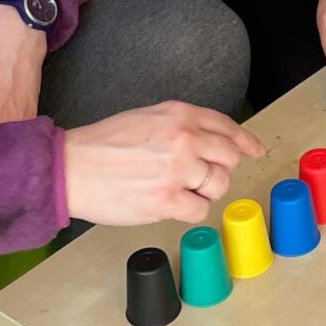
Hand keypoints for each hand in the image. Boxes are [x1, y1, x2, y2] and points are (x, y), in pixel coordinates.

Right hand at [62, 103, 263, 227]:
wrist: (71, 168)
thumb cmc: (102, 145)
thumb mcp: (147, 117)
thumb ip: (182, 125)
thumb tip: (212, 141)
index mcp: (179, 115)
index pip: (226, 127)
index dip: (244, 142)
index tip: (254, 150)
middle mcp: (184, 139)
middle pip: (229, 159)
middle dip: (219, 170)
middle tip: (200, 178)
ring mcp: (177, 170)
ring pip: (218, 186)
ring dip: (203, 192)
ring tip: (178, 190)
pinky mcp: (167, 200)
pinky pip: (200, 210)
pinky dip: (189, 211)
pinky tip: (170, 204)